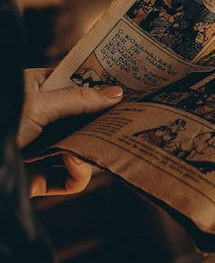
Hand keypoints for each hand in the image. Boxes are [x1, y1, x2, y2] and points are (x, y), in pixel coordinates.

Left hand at [19, 69, 122, 196]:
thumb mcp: (38, 104)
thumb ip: (78, 99)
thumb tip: (117, 92)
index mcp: (37, 90)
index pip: (78, 83)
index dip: (102, 86)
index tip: (129, 89)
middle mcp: (42, 118)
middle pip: (85, 120)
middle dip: (103, 125)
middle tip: (127, 124)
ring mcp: (42, 148)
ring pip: (83, 151)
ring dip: (89, 152)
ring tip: (85, 150)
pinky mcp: (40, 178)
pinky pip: (71, 179)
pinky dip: (77, 174)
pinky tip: (73, 164)